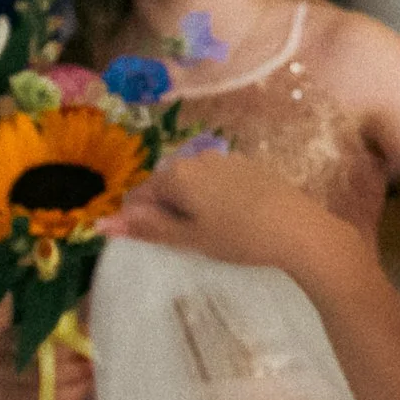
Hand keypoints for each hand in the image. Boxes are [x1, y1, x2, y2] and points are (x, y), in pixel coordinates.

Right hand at [109, 145, 358, 287]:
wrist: (299, 229)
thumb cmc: (238, 237)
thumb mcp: (189, 238)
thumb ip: (146, 228)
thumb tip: (101, 223)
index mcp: (178, 173)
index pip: (140, 193)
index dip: (140, 219)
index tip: (156, 242)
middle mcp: (199, 157)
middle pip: (168, 184)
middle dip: (168, 209)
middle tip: (186, 240)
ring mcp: (227, 159)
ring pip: (195, 182)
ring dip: (192, 203)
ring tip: (210, 232)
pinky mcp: (251, 166)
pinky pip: (219, 180)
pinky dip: (216, 197)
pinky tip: (234, 219)